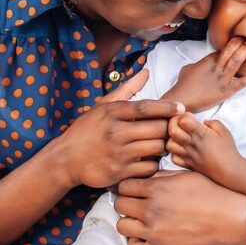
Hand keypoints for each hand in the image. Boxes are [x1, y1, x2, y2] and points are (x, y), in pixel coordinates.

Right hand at [50, 70, 184, 187]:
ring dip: (163, 146)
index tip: (181, 108)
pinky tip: (150, 159)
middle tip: (171, 129)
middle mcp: (116, 132)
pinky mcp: (119, 172)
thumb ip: (127, 89)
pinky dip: (154, 163)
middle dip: (168, 128)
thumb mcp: (103, 106)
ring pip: (156, 148)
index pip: (146, 107)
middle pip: (156, 128)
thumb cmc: (87, 130)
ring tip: (161, 143)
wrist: (64, 159)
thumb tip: (145, 71)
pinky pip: (149, 168)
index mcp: (112, 113)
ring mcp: (118, 153)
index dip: (166, 107)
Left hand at [114, 171, 245, 244]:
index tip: (135, 190)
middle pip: (120, 204)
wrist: (230, 218)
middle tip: (137, 204)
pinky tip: (146, 236)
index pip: (124, 186)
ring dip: (129, 221)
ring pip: (122, 225)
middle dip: (127, 202)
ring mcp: (154, 230)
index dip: (129, 187)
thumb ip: (163, 176)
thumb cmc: (212, 194)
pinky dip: (136, 242)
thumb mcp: (187, 176)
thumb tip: (147, 177)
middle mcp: (152, 208)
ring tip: (141, 220)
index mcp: (157, 188)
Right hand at [164, 37, 245, 111]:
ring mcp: (223, 78)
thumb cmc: (183, 85)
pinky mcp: (227, 90)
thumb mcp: (188, 68)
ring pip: (236, 62)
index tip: (237, 44)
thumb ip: (199, 64)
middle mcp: (217, 67)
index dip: (230, 46)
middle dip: (239, 43)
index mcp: (208, 60)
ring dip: (244, 54)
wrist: (182, 100)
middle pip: (231, 51)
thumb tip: (203, 64)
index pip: (222, 50)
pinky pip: (241, 83)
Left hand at [166, 113, 240, 181]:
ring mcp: (188, 155)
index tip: (189, 116)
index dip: (183, 115)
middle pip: (171, 130)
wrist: (229, 170)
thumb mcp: (224, 131)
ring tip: (180, 136)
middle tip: (179, 123)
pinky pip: (173, 158)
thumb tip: (203, 121)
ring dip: (172, 138)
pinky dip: (174, 153)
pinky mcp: (187, 164)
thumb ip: (213, 122)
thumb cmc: (228, 150)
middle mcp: (192, 144)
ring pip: (169, 144)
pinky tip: (182, 149)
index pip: (183, 120)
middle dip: (173, 123)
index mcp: (201, 134)